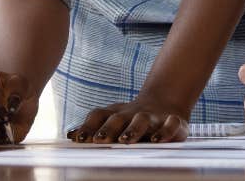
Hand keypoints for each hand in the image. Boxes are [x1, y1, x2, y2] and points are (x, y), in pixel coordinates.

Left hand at [69, 97, 189, 143]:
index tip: (78, 140)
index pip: (99, 116)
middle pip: (118, 118)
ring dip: (133, 129)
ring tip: (125, 140)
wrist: (166, 103)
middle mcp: (133, 113)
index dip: (88, 127)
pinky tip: (157, 140)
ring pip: (142, 120)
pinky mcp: (174, 121)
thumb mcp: (113, 119)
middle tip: (99, 140)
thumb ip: (93, 128)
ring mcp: (154, 116)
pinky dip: (164, 131)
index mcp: (117, 113)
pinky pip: (170, 124)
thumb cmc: (132, 118)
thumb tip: (70, 135)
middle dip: (108, 128)